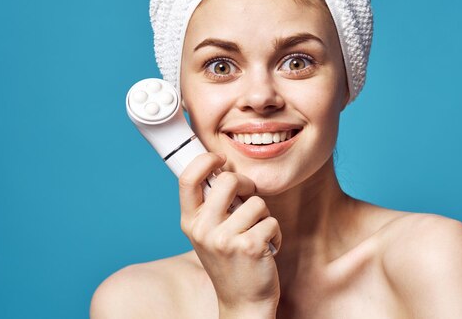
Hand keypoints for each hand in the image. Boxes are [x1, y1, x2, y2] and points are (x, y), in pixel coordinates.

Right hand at [178, 153, 281, 314]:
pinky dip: (274, 233)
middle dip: (247, 185)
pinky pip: (271, 221)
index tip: (219, 158)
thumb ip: (210, 205)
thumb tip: (221, 168)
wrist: (243, 302)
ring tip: (255, 235)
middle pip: (228, 180)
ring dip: (263, 216)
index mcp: (190, 222)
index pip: (187, 178)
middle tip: (250, 198)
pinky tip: (265, 249)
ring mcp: (224, 239)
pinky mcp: (249, 246)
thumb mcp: (208, 233)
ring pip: (256, 202)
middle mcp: (202, 229)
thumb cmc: (230, 261)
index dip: (205, 160)